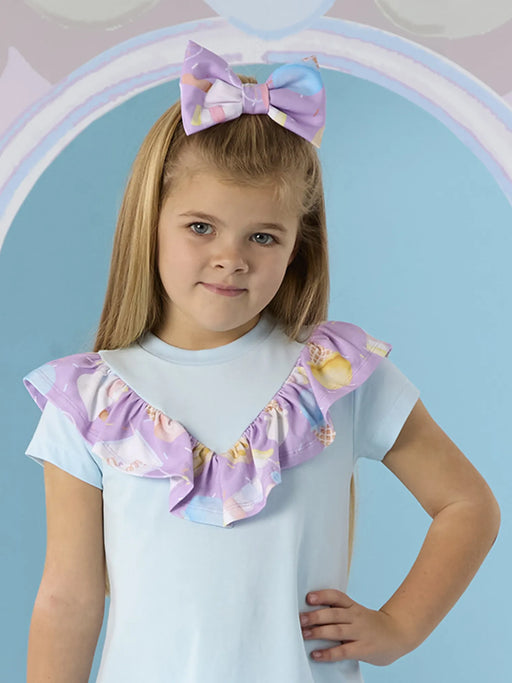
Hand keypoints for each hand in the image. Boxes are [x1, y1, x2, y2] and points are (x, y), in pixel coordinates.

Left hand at [299, 589, 413, 665]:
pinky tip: (316, 654)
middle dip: (315, 615)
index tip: (308, 597)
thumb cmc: (371, 625)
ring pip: (337, 630)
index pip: (337, 596)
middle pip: (334, 613)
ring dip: (319, 632)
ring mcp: (360, 633)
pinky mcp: (364, 649)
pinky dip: (329, 653)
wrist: (399, 634)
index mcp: (353, 606)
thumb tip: (312, 615)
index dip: (323, 595)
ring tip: (304, 633)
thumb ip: (340, 613)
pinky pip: (343, 651)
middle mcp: (356, 617)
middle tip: (300, 618)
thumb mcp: (358, 613)